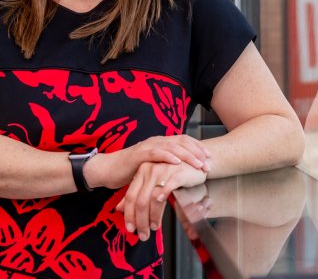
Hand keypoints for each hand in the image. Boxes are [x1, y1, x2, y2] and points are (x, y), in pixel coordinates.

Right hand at [86, 135, 209, 189]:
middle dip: (196, 152)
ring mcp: (147, 146)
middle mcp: (156, 141)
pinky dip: (167, 156)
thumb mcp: (153, 168)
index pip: (183, 141)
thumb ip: (165, 168)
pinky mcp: (138, 154)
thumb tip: (181, 176)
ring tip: (198, 163)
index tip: (209, 157)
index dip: (197, 147)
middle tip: (208, 163)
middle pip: (181, 142)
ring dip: (187, 155)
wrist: (108, 169)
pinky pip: (155, 153)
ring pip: (171, 146)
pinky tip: (176, 162)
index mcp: (161, 143)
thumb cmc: (130, 171)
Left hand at [117, 160, 206, 240]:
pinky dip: (163, 198)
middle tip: (142, 235)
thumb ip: (137, 194)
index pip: (131, 196)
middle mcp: (150, 169)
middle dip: (140, 221)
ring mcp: (163, 170)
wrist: (195, 161)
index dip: (129, 214)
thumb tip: (119, 209)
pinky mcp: (177, 173)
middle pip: (140, 200)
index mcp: (142, 172)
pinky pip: (167, 188)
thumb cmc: (173, 173)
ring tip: (153, 228)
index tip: (130, 229)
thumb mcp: (152, 183)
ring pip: (152, 198)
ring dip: (152, 216)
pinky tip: (161, 208)